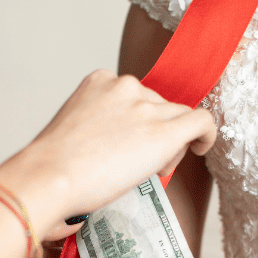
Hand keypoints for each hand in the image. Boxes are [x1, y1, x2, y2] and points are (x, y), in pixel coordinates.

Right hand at [0, 70, 216, 242]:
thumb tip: (119, 146)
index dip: (140, 122)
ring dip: (171, 142)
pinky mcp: (164, 130)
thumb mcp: (74, 129)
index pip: (137, 97)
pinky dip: (206, 134)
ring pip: (178, 117)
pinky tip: (200, 148)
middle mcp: (126, 86)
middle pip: (160, 106)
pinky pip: (201, 121)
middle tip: (138, 165)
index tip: (128, 146)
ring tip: (151, 169)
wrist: (50, 176)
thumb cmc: (53, 166)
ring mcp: (145, 106)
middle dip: (156, 133)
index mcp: (100, 81)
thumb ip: (102, 125)